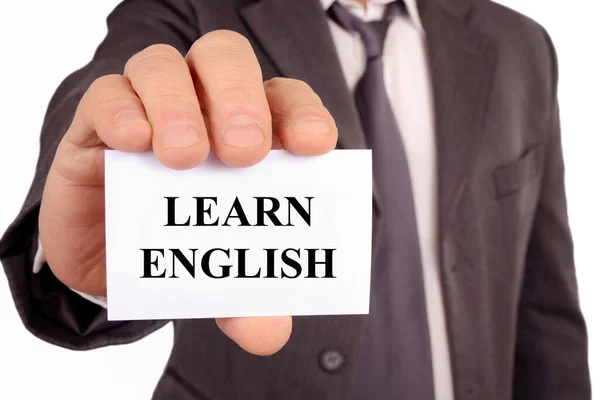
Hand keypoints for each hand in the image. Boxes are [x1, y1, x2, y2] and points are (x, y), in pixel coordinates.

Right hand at [38, 30, 337, 355]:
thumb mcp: (219, 276)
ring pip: (164, 65)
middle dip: (241, 99)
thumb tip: (270, 334)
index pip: (284, 99)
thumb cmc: (184, 246)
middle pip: (224, 59)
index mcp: (248, 130)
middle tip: (244, 152)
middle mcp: (201, 106)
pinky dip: (122, 111)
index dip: (302, 114)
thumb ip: (247, 300)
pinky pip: (107, 94)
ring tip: (184, 159)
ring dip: (178, 104)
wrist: (114, 259)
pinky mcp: (97, 124)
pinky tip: (132, 143)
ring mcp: (148, 109)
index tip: (314, 146)